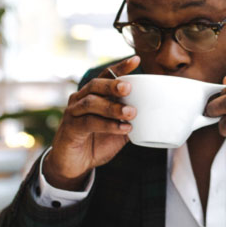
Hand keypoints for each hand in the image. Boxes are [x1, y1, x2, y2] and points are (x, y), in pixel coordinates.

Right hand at [43, 56, 139, 189]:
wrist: (74, 165)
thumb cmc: (96, 143)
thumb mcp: (118, 130)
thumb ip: (130, 120)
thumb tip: (154, 114)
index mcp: (93, 95)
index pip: (106, 76)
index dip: (120, 68)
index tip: (136, 61)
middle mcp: (80, 99)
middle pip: (95, 85)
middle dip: (113, 85)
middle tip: (129, 88)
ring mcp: (73, 113)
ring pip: (91, 103)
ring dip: (112, 107)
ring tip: (131, 113)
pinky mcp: (70, 128)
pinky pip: (89, 123)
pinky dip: (108, 125)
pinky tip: (123, 128)